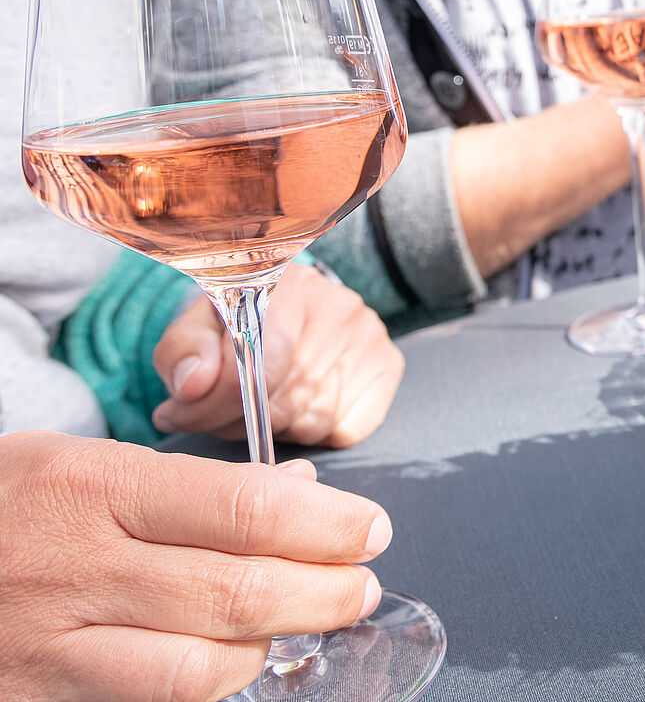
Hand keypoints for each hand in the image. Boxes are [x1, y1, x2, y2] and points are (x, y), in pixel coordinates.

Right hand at [0, 431, 388, 701]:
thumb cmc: (6, 509)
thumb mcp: (83, 464)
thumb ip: (194, 485)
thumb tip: (303, 493)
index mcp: (92, 487)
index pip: (248, 510)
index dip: (329, 526)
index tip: (368, 530)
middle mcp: (72, 569)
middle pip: (240, 593)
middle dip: (326, 593)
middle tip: (360, 585)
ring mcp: (50, 647)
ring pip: (203, 668)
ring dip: (272, 648)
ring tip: (302, 622)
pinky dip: (210, 686)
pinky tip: (233, 660)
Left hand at [153, 264, 403, 447]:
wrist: (286, 312)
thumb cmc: (234, 326)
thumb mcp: (195, 330)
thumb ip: (183, 353)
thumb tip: (192, 384)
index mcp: (290, 285)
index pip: (265, 359)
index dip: (221, 400)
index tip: (182, 414)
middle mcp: (339, 305)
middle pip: (285, 396)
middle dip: (238, 420)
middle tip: (212, 417)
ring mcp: (370, 336)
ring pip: (312, 419)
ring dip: (274, 430)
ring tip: (254, 411)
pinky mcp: (388, 367)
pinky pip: (343, 430)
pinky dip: (312, 433)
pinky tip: (295, 411)